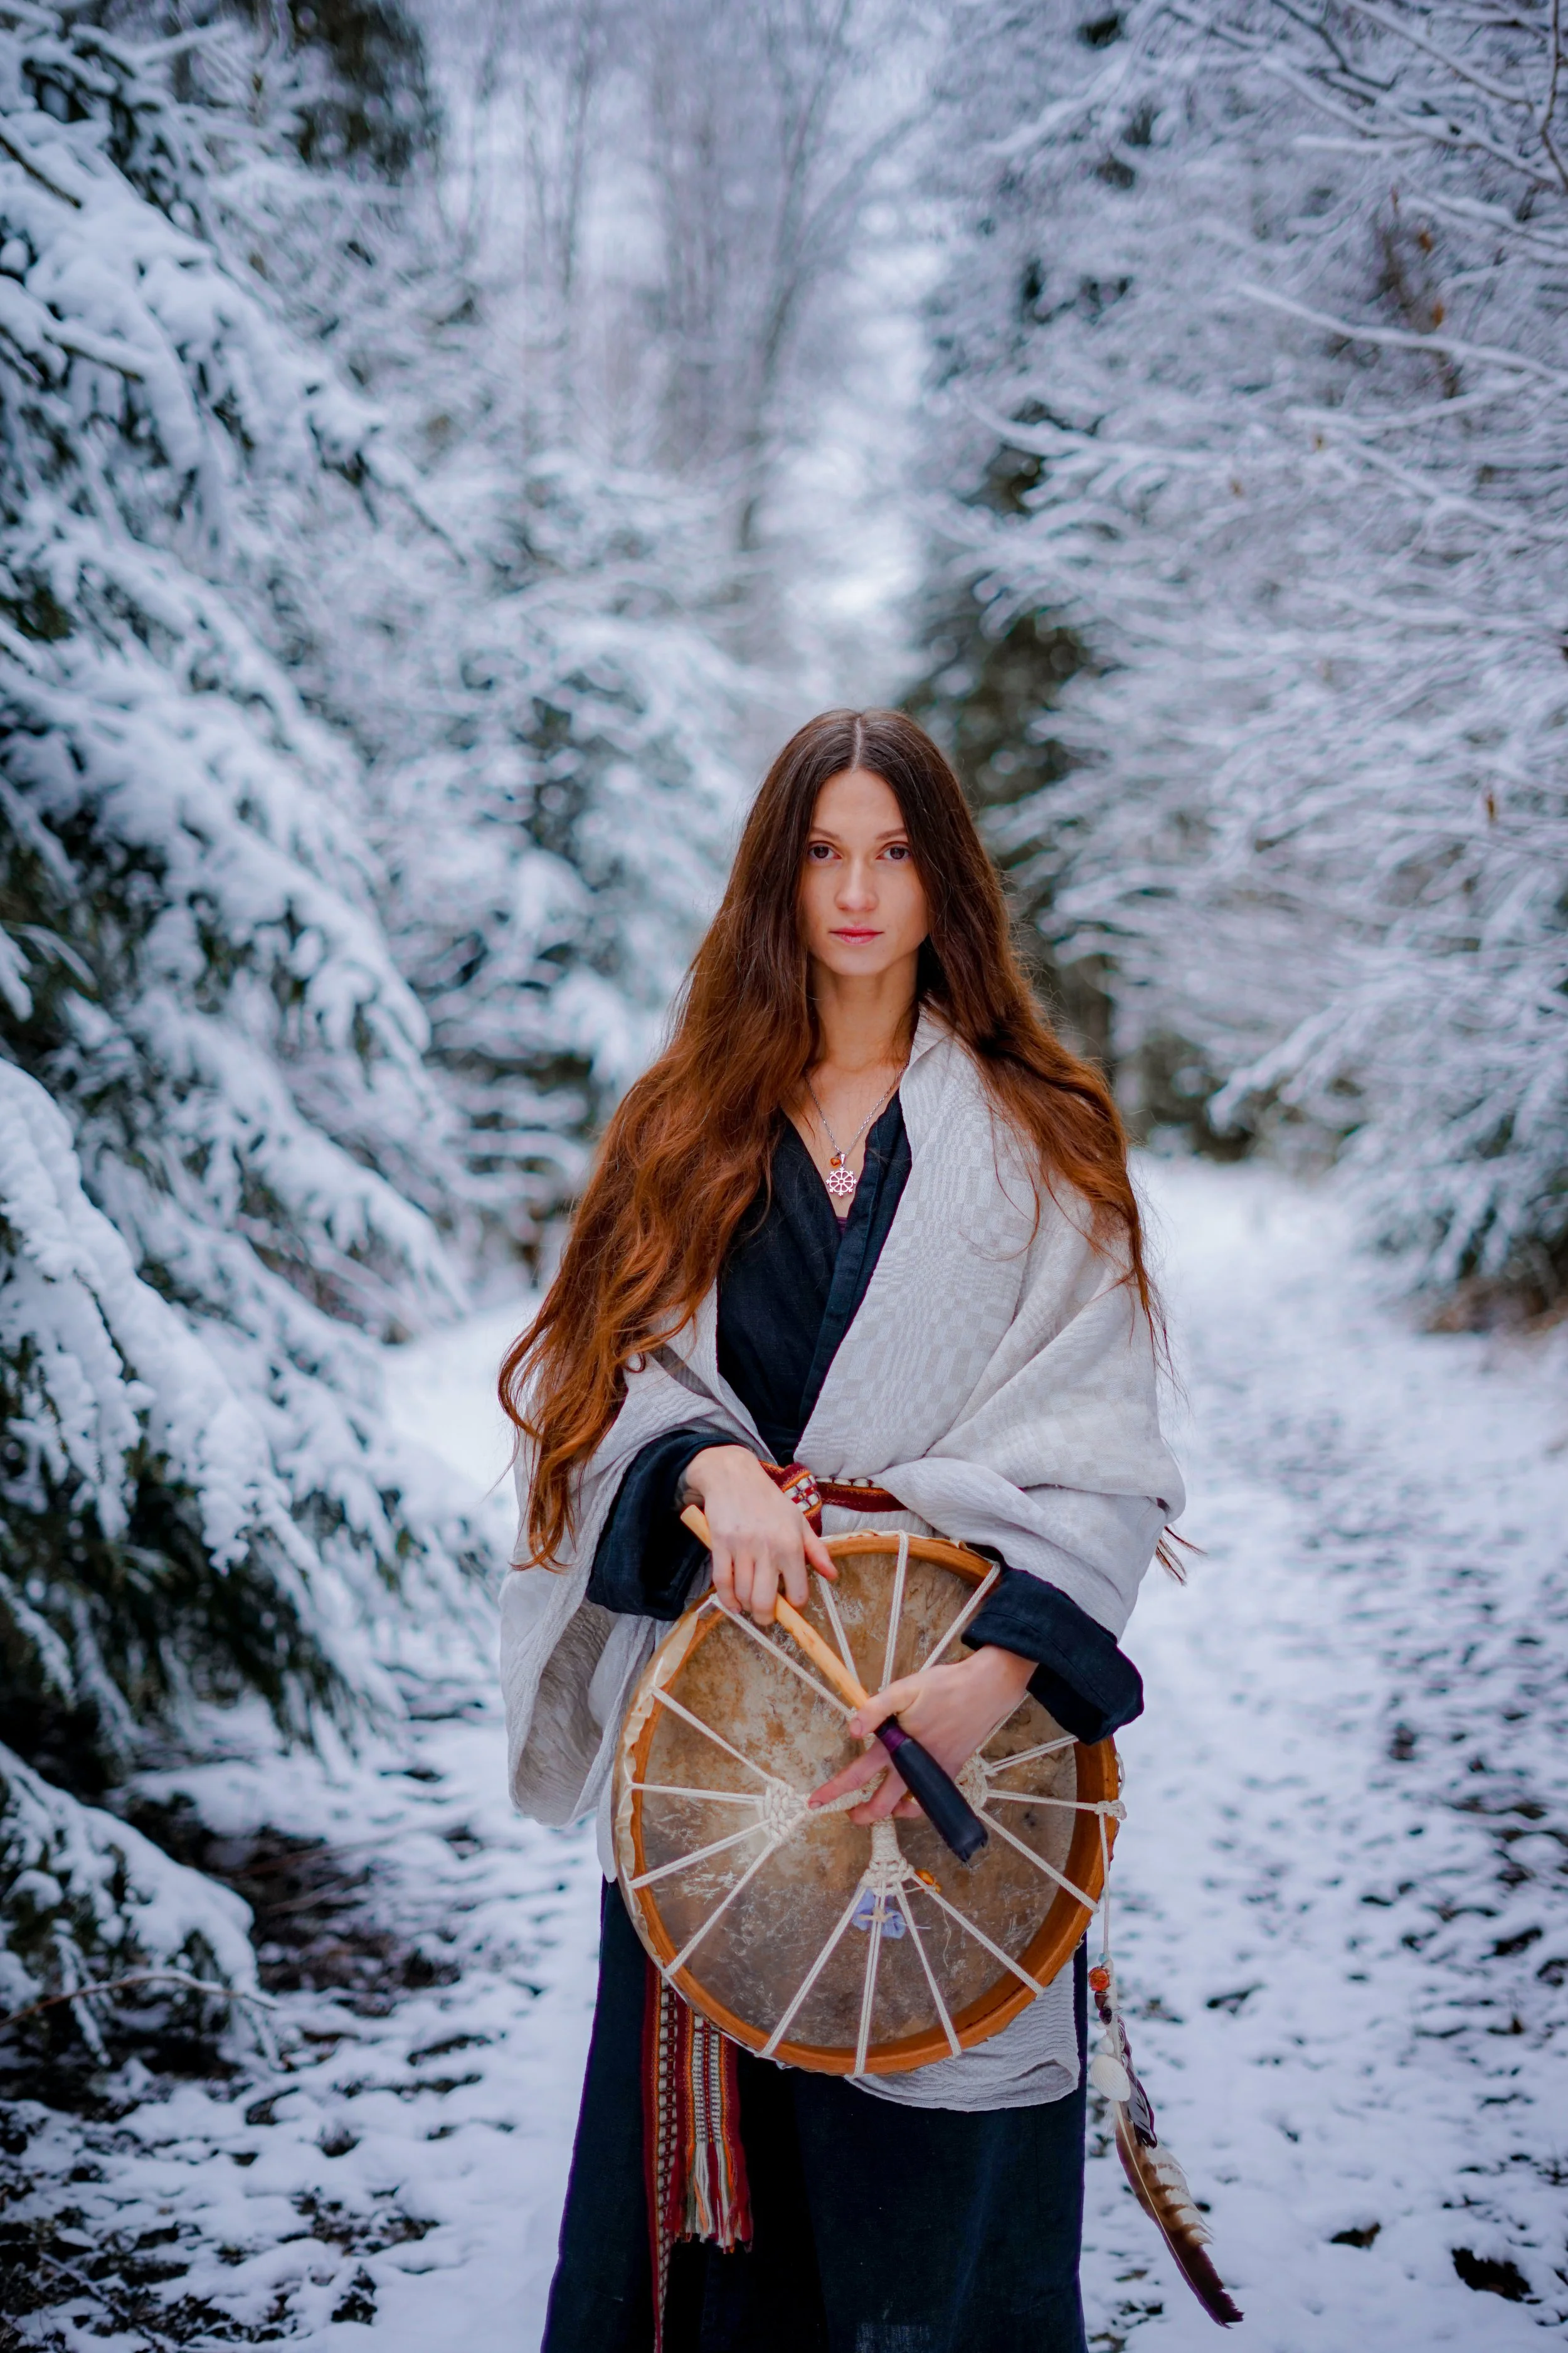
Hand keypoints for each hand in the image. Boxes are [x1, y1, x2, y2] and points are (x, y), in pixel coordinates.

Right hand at [683, 1445, 836, 1625]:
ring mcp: (742, 1547)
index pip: (797, 1592)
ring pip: (742, 1594)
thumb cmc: (769, 1501)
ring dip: (746, 1606)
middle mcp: (768, 1548)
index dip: (794, 1605)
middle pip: (765, 1600)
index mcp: (792, 1544)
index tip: (789, 1603)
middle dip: (766, 1617)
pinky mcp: (719, 1544)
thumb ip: (816, 1551)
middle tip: (766, 1616)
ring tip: (749, 1604)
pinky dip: (726, 1599)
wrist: (735, 1477)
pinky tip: (732, 1603)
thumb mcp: (799, 1521)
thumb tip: (832, 1576)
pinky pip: (721, 1582)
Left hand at [807, 1645, 1034, 1822]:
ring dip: (889, 1811)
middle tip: (849, 1814)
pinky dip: (914, 1804)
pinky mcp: (950, 1772)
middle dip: (861, 1814)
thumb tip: (852, 1730)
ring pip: (906, 1808)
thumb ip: (876, 1709)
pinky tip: (907, 1795)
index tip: (814, 1803)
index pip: (858, 1775)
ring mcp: (934, 1774)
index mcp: (897, 1747)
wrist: (985, 1691)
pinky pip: (928, 1800)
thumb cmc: (944, 1687)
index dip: (834, 1791)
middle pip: (881, 1804)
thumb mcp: (905, 1689)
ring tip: (876, 1805)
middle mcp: (914, 1767)